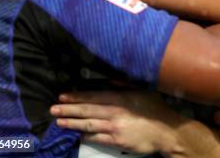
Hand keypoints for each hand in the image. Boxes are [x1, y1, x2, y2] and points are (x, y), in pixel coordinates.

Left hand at [50, 90, 183, 155]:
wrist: (166, 131)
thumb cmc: (155, 109)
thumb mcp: (142, 90)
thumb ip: (125, 85)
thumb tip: (109, 80)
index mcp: (120, 98)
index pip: (92, 96)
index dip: (76, 96)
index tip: (63, 96)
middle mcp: (114, 112)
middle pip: (86, 110)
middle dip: (68, 109)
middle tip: (53, 109)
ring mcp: (114, 127)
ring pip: (87, 124)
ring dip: (71, 123)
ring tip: (58, 122)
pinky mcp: (116, 140)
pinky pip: (96, 138)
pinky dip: (84, 135)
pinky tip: (76, 134)